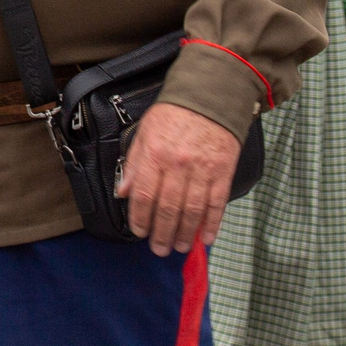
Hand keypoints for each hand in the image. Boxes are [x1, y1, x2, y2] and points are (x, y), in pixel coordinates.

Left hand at [119, 101, 243, 256]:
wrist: (209, 97)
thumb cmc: (174, 114)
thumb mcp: (144, 133)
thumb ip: (134, 164)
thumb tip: (123, 192)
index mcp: (155, 154)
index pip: (144, 195)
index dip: (140, 218)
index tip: (139, 232)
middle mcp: (177, 164)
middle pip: (168, 208)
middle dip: (162, 233)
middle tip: (159, 249)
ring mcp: (202, 170)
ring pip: (192, 210)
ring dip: (185, 233)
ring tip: (179, 246)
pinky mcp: (223, 172)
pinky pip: (217, 204)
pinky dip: (211, 224)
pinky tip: (205, 238)